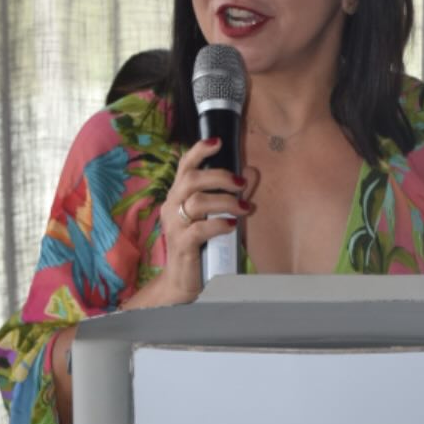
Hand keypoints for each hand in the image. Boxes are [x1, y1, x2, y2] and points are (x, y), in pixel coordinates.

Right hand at [124, 138, 257, 307]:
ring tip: (244, 208)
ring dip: (226, 201)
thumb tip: (251, 172)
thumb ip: (231, 195)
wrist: (182, 282)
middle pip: (192, 179)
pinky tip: (232, 224)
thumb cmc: (200, 247)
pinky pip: (200, 228)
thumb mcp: (215, 217)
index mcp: (178, 196)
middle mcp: (172, 206)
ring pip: (198, 202)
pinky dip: (219, 224)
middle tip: (241, 183)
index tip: (217, 142)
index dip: (199, 151)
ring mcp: (174, 225)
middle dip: (220, 176)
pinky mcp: (182, 244)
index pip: (185, 166)